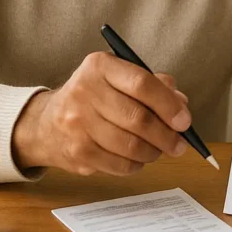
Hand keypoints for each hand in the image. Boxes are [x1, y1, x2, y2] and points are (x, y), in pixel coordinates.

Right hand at [12, 52, 191, 175]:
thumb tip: (181, 106)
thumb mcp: (119, 78)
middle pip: (139, 119)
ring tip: (160, 150)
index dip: (169, 105)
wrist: (46, 122)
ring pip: (131, 146)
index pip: (142, 84)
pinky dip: (136, 164)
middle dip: (167, 135)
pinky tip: (138, 158)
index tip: (185, 121)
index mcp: (100, 66)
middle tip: (180, 144)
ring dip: (154, 152)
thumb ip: (154, 86)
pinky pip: (119, 165)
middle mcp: (84, 91)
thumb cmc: (95, 97)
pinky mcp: (76, 152)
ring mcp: (77, 124)